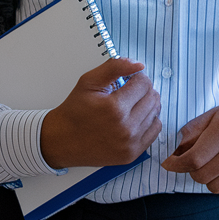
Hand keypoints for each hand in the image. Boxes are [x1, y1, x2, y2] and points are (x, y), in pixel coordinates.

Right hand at [40, 58, 160, 168]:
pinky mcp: (132, 154)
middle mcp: (125, 128)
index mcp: (114, 108)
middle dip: (142, 90)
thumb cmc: (75, 111)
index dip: (136, 78)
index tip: (127, 80)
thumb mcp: (89, 81)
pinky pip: (155, 130)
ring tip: (129, 104)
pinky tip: (135, 117)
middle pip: (152, 98)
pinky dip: (149, 121)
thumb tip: (139, 65)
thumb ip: (115, 67)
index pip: (144, 83)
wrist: (62, 140)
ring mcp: (130, 143)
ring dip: (146, 104)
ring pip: (155, 113)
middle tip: (127, 92)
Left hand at [159, 92, 218, 194]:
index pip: (195, 158)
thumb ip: (192, 131)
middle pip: (204, 175)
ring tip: (211, 165)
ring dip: (208, 180)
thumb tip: (176, 154)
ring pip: (217, 187)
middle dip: (191, 172)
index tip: (169, 164)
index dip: (177, 164)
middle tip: (193, 163)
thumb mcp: (213, 113)